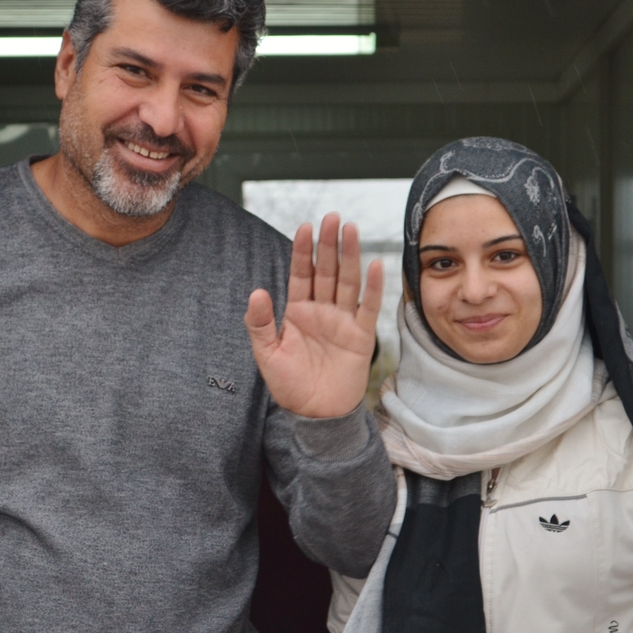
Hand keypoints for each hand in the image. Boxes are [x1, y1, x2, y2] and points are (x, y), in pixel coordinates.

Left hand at [245, 213, 383, 418]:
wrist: (315, 415)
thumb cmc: (289, 385)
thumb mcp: (266, 353)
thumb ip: (260, 323)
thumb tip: (257, 291)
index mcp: (297, 311)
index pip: (301, 274)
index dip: (303, 251)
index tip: (305, 227)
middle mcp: (321, 311)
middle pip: (326, 271)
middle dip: (328, 244)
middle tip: (332, 217)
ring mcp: (342, 321)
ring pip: (347, 282)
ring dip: (350, 256)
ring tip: (351, 230)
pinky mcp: (361, 337)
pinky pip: (368, 308)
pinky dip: (373, 287)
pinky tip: (375, 264)